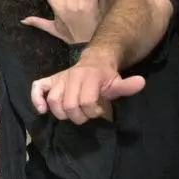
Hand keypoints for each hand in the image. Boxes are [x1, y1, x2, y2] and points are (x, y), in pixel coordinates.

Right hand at [21, 0, 102, 43]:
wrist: (87, 42)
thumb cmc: (69, 35)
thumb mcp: (53, 29)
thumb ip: (38, 22)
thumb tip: (23, 20)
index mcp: (58, 8)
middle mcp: (68, 4)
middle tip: (73, 1)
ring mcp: (80, 4)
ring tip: (82, 0)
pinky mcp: (92, 4)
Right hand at [29, 48, 145, 123]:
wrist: (95, 62)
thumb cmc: (106, 77)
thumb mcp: (118, 82)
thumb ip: (127, 86)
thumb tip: (141, 82)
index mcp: (90, 77)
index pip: (86, 101)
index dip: (93, 112)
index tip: (99, 111)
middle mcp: (72, 76)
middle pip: (69, 104)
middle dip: (79, 116)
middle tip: (86, 115)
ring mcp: (59, 78)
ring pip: (53, 100)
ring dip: (62, 113)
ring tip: (71, 115)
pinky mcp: (50, 80)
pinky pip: (37, 88)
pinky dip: (37, 99)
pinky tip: (42, 110)